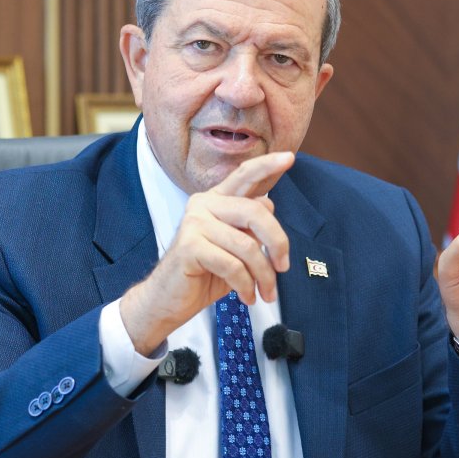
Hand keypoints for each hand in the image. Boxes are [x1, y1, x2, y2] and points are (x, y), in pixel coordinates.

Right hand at [120, 152, 294, 354]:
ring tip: (265, 292)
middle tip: (283, 268)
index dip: (267, 165)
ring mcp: (194, 223)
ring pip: (248, 246)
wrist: (169, 300)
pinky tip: (246, 296)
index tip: (290, 157)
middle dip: (278, 242)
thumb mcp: (235, 247)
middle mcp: (203, 204)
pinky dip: (245, 285)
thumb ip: (250, 226)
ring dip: (263, 275)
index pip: (244, 175)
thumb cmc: (205, 274)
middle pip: (255, 212)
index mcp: (216, 200)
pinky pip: (233, 265)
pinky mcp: (190, 246)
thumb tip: (269, 204)